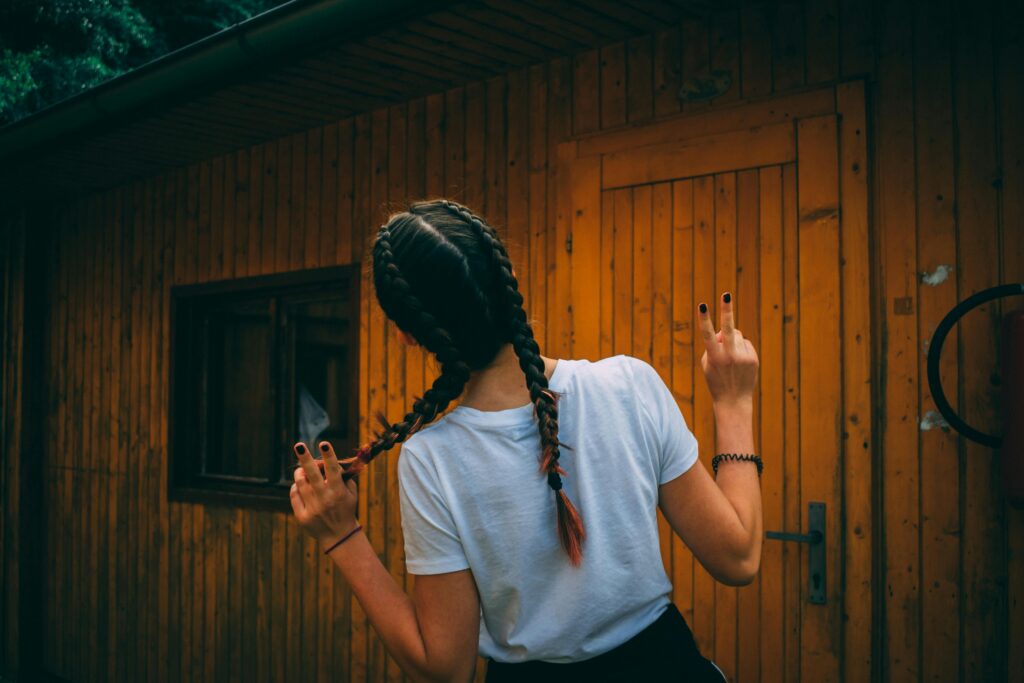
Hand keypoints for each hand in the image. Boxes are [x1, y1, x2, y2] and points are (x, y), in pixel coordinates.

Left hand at [289, 441, 359, 549]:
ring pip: (300, 483)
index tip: (324, 443)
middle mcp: (324, 499)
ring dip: (300, 472)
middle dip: (305, 458)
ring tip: (302, 469)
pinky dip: (296, 487)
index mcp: (338, 492)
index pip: (333, 470)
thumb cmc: (346, 509)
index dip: (329, 456)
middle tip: (298, 445)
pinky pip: (294, 495)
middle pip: (311, 475)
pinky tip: (300, 485)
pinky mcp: (302, 516)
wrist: (339, 536)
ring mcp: (312, 508)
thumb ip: (343, 477)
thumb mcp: (351, 493)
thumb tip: (329, 461)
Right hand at [698, 292, 758, 410]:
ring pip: (737, 335)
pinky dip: (742, 349)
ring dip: (732, 341)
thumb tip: (724, 331)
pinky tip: (739, 364)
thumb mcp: (707, 363)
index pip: (707, 334)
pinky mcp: (753, 359)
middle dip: (727, 310)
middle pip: (729, 328)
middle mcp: (729, 356)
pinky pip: (746, 344)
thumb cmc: (715, 379)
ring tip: (730, 358)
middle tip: (726, 294)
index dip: (704, 319)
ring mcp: (743, 357)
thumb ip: (713, 344)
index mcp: (714, 357)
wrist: (733, 400)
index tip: (702, 306)